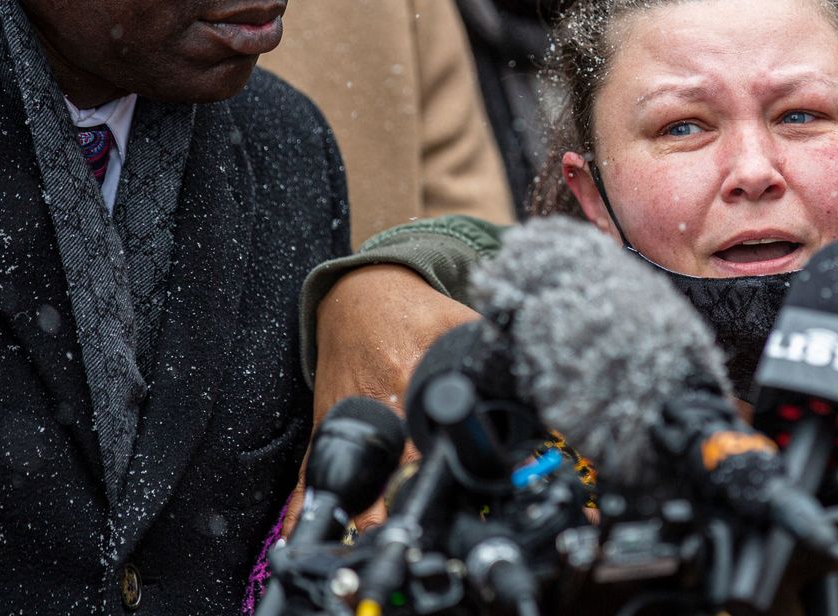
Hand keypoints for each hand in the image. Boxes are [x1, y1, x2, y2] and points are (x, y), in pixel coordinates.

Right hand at [281, 265, 478, 536]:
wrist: (356, 293)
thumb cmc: (408, 310)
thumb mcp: (455, 318)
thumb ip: (492, 349)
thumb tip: (536, 374)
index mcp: (411, 377)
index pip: (431, 434)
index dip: (444, 467)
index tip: (456, 495)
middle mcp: (378, 404)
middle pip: (394, 467)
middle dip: (409, 500)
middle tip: (423, 533)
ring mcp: (345, 418)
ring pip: (353, 479)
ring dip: (366, 513)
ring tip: (379, 544)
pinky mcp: (324, 426)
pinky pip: (311, 474)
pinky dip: (303, 508)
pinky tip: (302, 535)